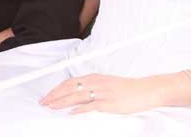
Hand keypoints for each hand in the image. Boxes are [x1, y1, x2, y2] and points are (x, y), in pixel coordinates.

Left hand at [39, 74, 163, 114]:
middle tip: (43, 102)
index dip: (56, 89)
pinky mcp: (110, 103)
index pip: (70, 82)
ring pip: (76, 96)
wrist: (146, 90)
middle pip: (69, 87)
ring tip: (51, 107)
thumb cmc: (127, 89)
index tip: (47, 96)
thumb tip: (79, 94)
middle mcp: (96, 82)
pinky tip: (71, 113)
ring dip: (61, 102)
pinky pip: (91, 106)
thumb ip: (93, 87)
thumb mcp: (107, 84)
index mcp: (94, 77)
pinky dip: (79, 109)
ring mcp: (103, 92)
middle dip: (54, 95)